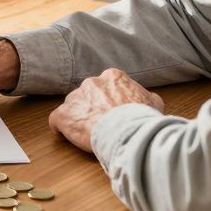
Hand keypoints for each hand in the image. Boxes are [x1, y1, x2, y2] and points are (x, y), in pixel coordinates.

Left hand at [48, 69, 164, 151]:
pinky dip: (60, 126)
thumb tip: (147, 98)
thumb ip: (146, 97)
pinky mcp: (64, 115)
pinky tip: (64, 133)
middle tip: (101, 123)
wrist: (129, 133)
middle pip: (88, 94)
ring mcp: (76, 98)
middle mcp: (92, 83)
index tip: (112, 110)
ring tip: (87, 132)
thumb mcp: (153, 103)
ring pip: (72, 106)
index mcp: (113, 77)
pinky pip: (57, 119)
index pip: (106, 85)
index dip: (108, 99)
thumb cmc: (142, 119)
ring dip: (78, 116)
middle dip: (92, 106)